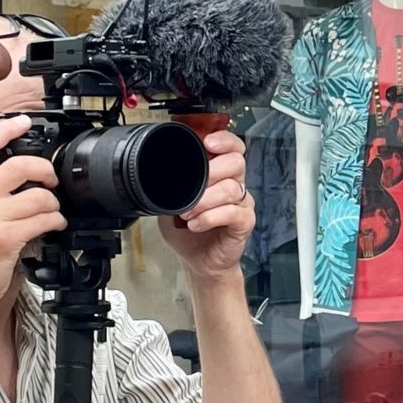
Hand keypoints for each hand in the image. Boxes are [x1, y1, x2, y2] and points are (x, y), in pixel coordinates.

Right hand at [0, 117, 65, 335]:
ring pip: (37, 195)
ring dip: (53, 204)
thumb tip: (11, 183)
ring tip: (52, 212)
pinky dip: (55, 221)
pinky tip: (53, 226)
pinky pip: (42, 219)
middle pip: (18, 166)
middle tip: (50, 180)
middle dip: (43, 169)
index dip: (6, 131)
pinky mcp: (5, 237)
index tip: (23, 122)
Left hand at [156, 130, 252, 281]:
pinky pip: (233, 212)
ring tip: (187, 212)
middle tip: (193, 187)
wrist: (198, 261)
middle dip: (212, 171)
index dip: (224, 140)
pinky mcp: (245, 222)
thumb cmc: (187, 231)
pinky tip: (196, 224)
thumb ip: (170, 184)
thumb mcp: (171, 202)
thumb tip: (156, 171)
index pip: (233, 146)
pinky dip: (210, 217)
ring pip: (231, 188)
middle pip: (236, 162)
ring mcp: (242, 203)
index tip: (208, 143)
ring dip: (205, 199)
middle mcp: (234, 184)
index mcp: (220, 173)